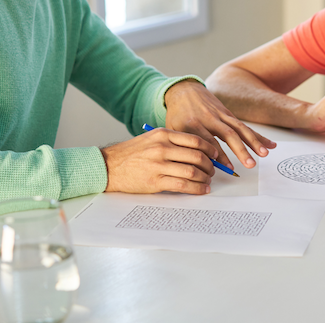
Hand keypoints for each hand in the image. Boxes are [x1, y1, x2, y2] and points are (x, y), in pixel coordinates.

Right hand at [101, 127, 216, 193]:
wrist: (109, 166)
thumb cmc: (132, 153)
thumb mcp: (152, 139)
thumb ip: (172, 141)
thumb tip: (197, 151)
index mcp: (163, 134)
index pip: (195, 140)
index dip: (210, 148)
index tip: (216, 155)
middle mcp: (162, 148)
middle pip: (197, 156)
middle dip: (210, 165)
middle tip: (213, 170)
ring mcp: (159, 165)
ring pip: (192, 171)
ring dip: (205, 178)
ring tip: (208, 181)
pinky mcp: (155, 181)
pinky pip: (183, 185)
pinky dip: (196, 189)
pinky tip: (201, 189)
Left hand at [163, 79, 276, 168]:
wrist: (183, 90)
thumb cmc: (176, 115)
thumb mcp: (174, 130)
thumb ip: (185, 146)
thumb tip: (197, 167)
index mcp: (192, 124)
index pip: (207, 141)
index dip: (218, 154)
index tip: (227, 167)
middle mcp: (209, 118)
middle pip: (227, 134)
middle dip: (240, 150)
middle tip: (249, 164)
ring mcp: (221, 115)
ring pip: (239, 129)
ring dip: (253, 142)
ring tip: (264, 154)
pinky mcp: (229, 114)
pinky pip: (244, 126)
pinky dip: (257, 136)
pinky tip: (270, 145)